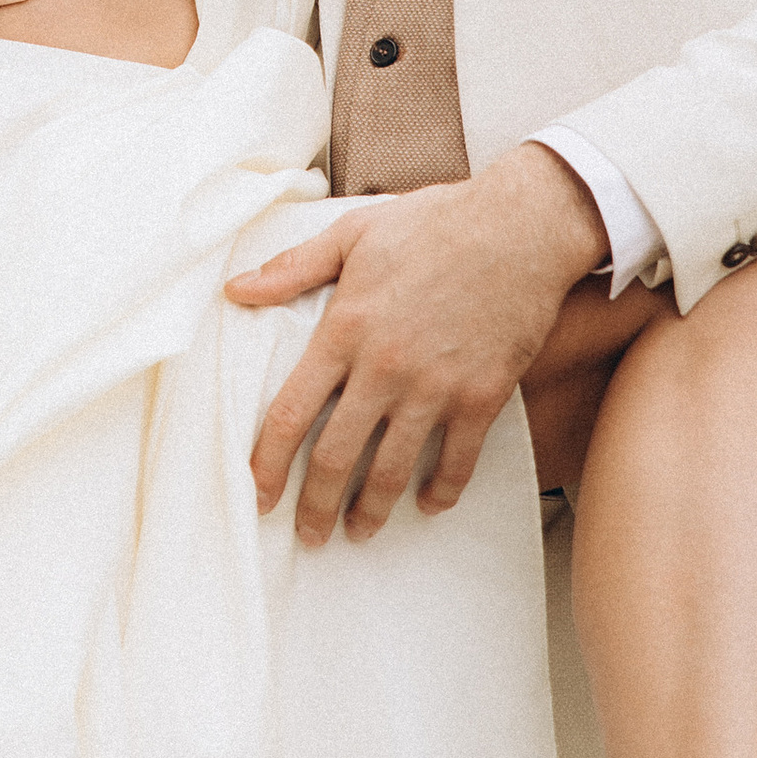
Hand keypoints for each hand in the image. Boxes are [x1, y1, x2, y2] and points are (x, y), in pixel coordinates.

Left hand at [228, 143, 607, 542]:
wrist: (521, 227)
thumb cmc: (434, 223)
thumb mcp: (352, 233)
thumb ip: (292, 269)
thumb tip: (236, 290)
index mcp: (344, 329)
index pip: (289, 414)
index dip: (267, 464)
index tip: (258, 495)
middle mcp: (384, 368)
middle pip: (336, 457)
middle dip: (317, 506)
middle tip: (309, 534)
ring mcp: (435, 387)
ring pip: (393, 470)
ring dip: (372, 511)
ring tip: (359, 532)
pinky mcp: (482, 396)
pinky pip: (457, 461)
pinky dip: (441, 491)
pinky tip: (428, 504)